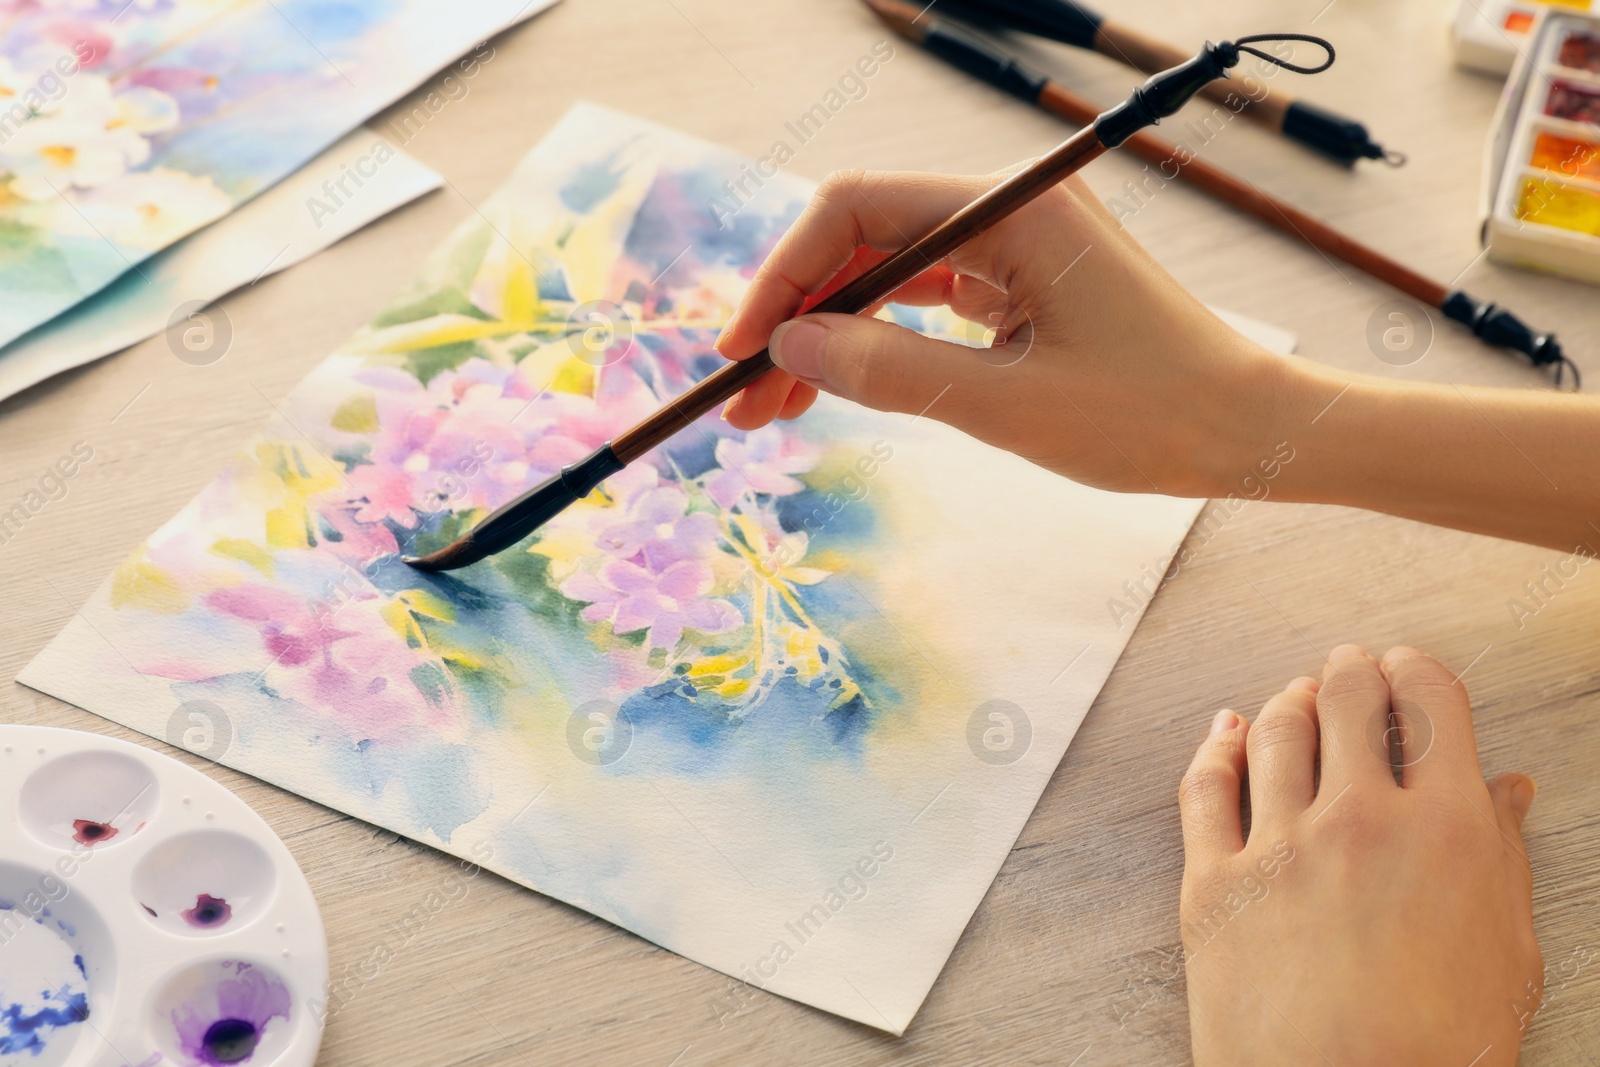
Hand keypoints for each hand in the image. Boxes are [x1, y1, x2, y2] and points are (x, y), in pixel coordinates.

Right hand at [715, 168, 1296, 496]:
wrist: (1251, 434)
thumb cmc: (1154, 416)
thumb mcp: (1009, 405)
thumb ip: (892, 370)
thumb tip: (790, 346)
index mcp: (1014, 210)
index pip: (858, 208)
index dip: (785, 274)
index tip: (741, 347)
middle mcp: (1008, 211)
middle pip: (863, 238)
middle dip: (797, 312)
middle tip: (744, 396)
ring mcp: (1013, 247)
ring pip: (886, 273)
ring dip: (828, 333)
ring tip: (775, 407)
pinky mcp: (1020, 285)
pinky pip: (923, 300)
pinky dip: (876, 342)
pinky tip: (837, 385)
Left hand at [1179, 645, 1540, 1064]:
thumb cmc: (1440, 1050)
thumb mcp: (1506, 952)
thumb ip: (1503, 857)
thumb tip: (1507, 792)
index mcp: (1446, 830)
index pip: (1429, 703)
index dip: (1416, 671)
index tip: (1408, 670)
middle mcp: (1360, 820)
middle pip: (1345, 698)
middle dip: (1350, 672)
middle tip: (1350, 668)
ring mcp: (1278, 847)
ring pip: (1277, 731)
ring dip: (1291, 700)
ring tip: (1299, 694)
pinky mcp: (1212, 882)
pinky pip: (1204, 787)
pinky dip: (1217, 747)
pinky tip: (1228, 733)